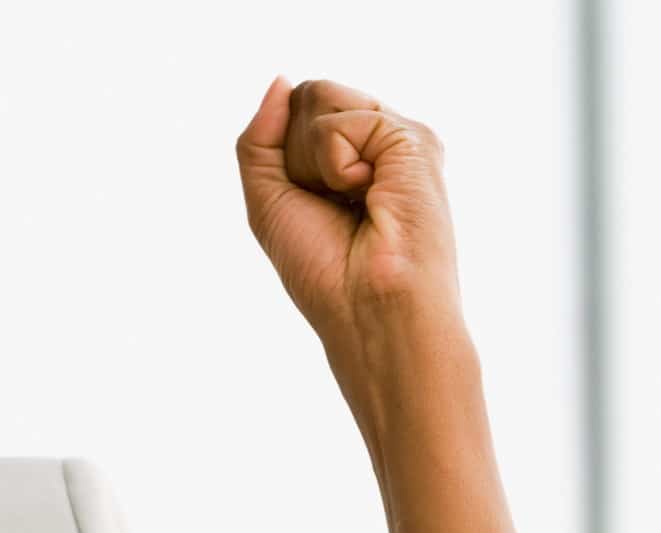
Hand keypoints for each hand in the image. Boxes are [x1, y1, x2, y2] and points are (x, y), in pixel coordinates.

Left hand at [235, 76, 469, 423]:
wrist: (368, 310)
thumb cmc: (325, 270)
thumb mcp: (270, 199)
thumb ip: (261, 139)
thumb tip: (280, 80)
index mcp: (356, 155)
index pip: (298, 110)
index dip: (285, 157)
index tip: (314, 205)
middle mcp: (382, 141)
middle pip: (306, 97)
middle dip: (295, 156)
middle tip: (332, 205)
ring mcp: (400, 138)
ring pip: (318, 99)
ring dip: (311, 161)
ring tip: (351, 201)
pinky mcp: (413, 139)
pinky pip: (338, 122)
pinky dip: (334, 165)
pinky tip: (366, 196)